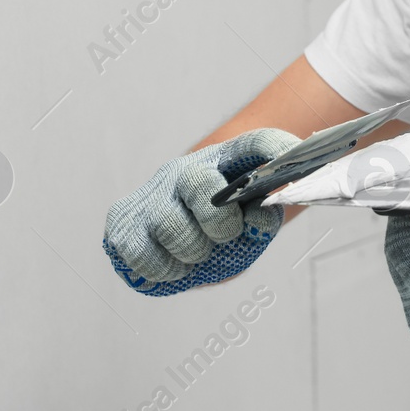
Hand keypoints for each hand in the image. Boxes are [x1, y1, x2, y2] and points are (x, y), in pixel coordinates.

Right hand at [103, 127, 299, 295]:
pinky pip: (138, 250)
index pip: (255, 143)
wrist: (183, 238)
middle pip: (200, 183)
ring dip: (190, 252)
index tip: (287, 160)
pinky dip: (161, 268)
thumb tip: (260, 214)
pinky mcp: (122, 217)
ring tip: (196, 255)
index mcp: (226, 160)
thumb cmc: (225, 228)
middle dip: (218, 223)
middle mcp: (186, 169)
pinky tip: (173, 265)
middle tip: (225, 237)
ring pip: (168, 222)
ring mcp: (152, 190)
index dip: (274, 147)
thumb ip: (263, 219)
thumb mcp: (253, 224)